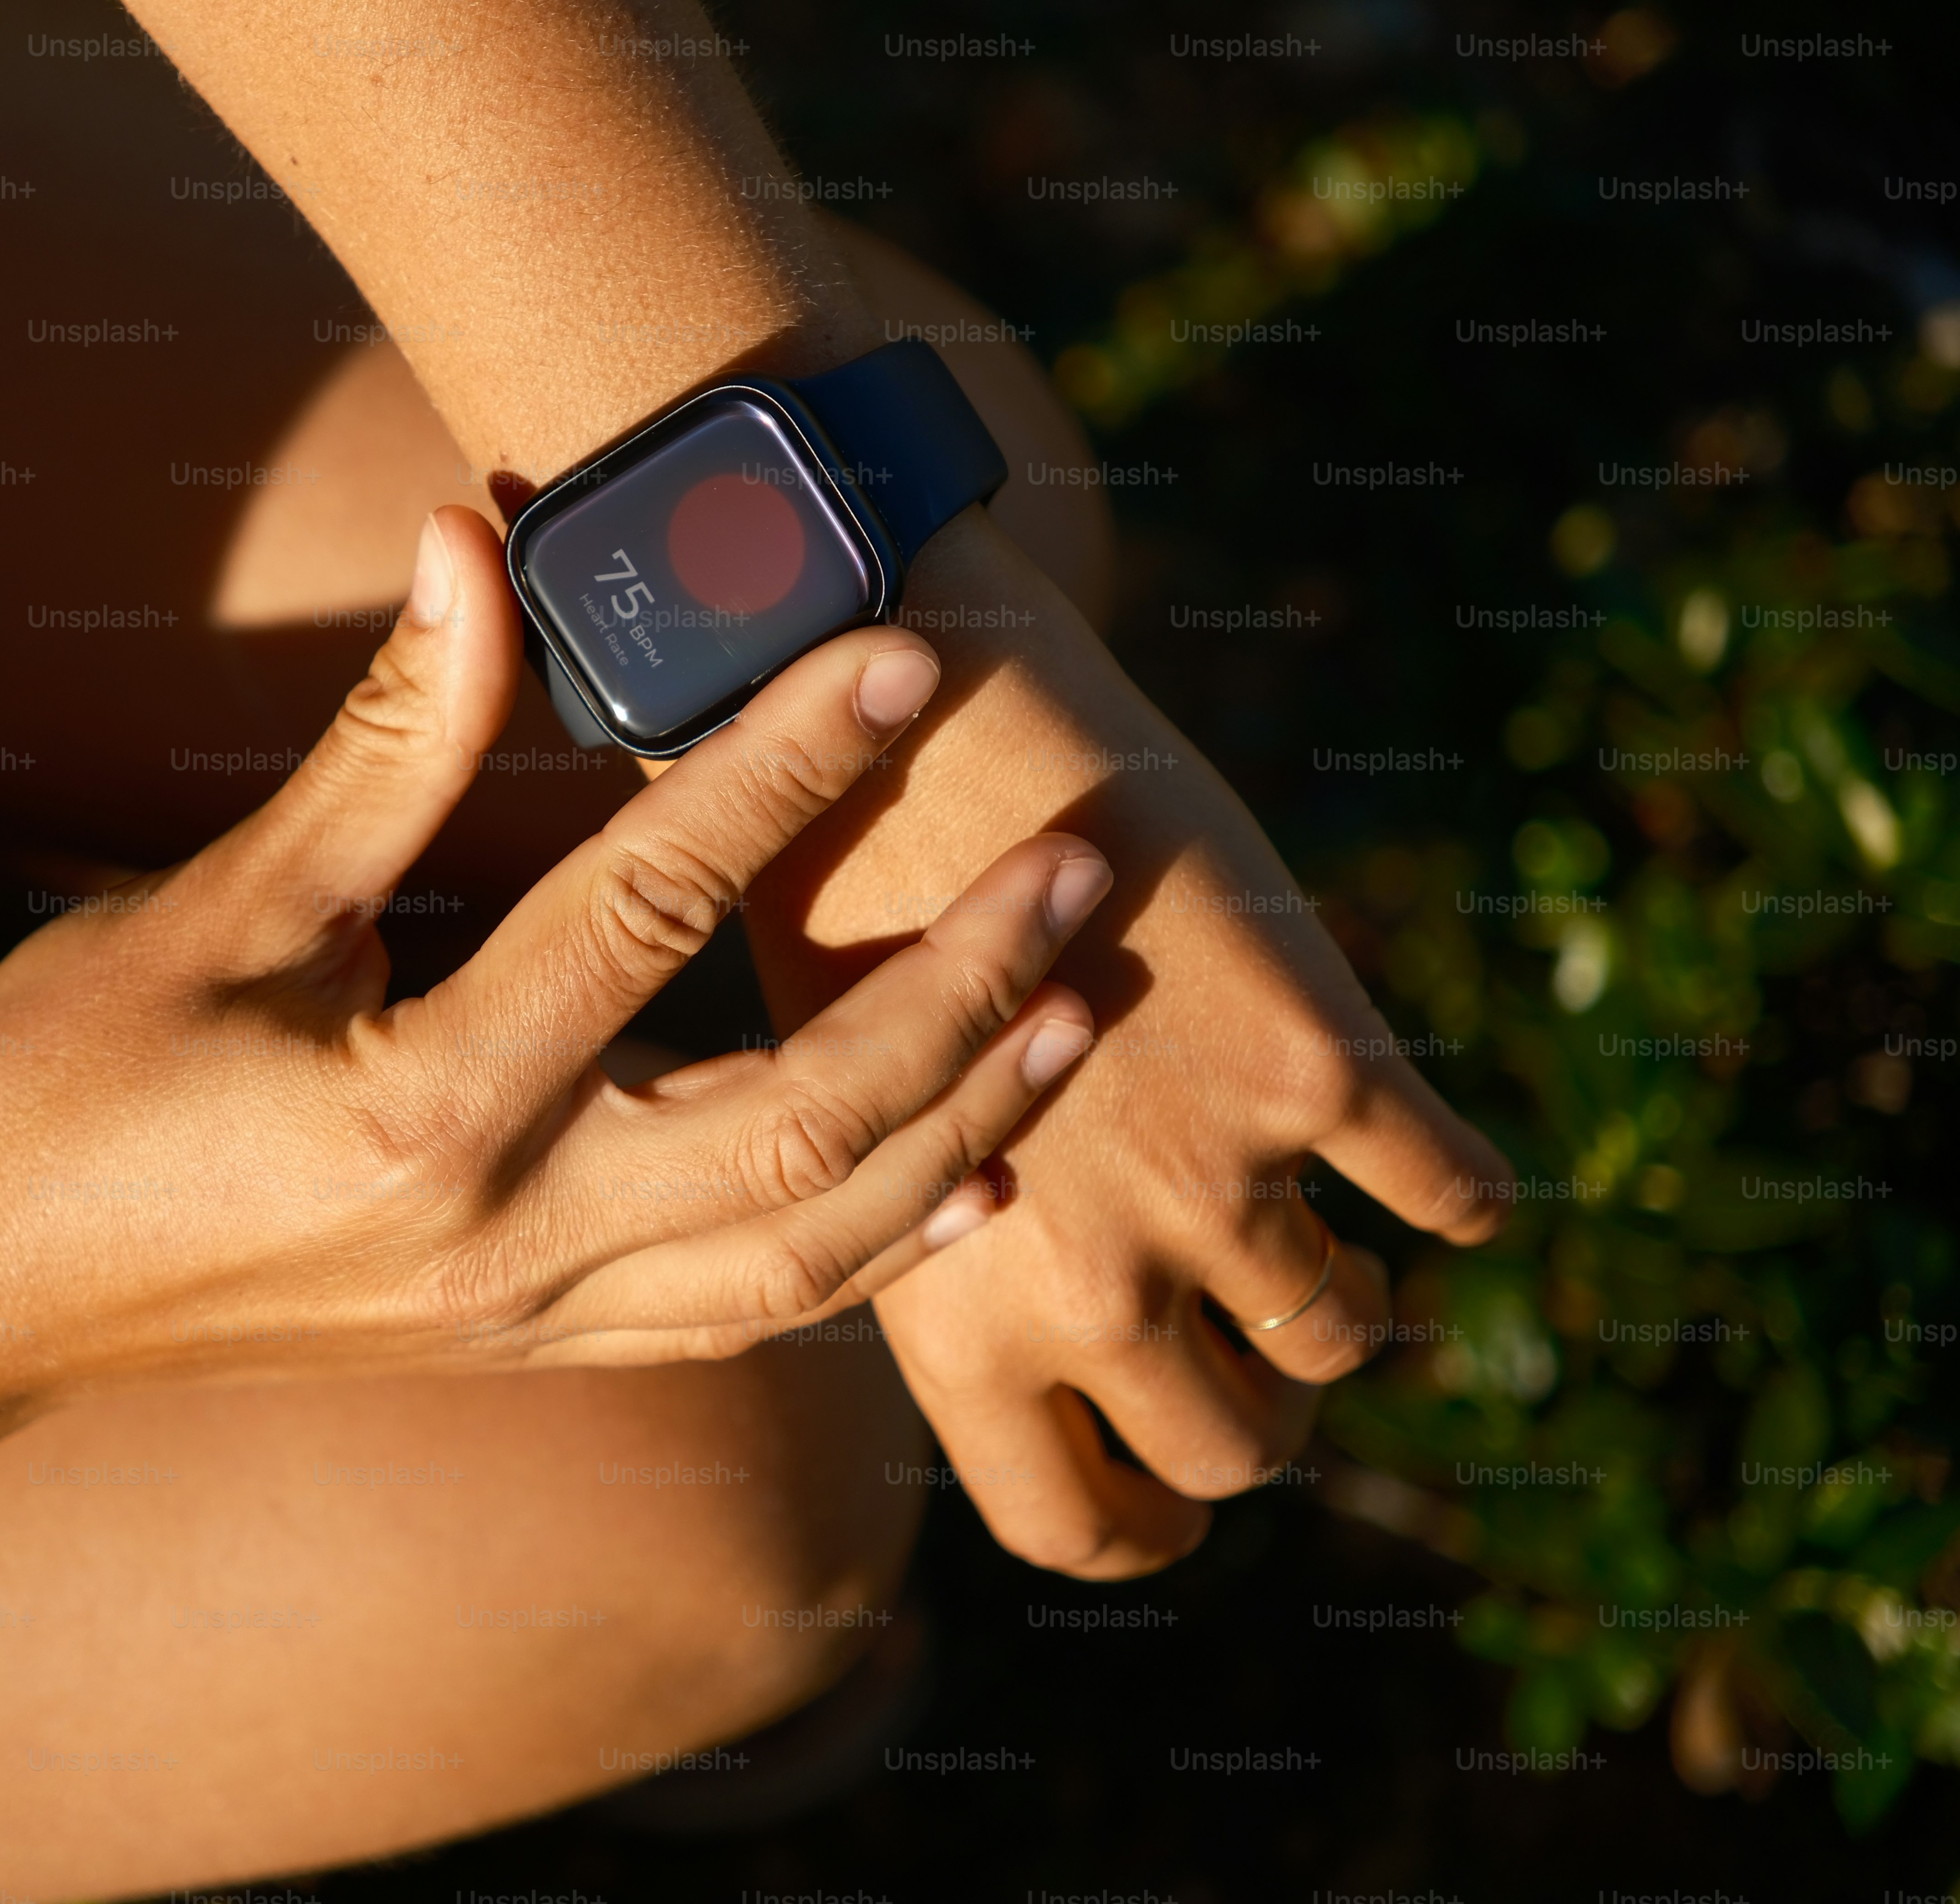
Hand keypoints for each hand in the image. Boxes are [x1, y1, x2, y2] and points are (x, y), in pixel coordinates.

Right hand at [0, 506, 1110, 1404]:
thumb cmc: (57, 1091)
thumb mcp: (219, 905)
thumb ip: (383, 738)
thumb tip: (476, 542)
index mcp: (423, 1111)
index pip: (654, 906)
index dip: (783, 764)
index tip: (894, 652)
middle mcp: (510, 1239)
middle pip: (804, 1118)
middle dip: (958, 988)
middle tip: (1080, 868)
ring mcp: (531, 1316)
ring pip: (811, 1249)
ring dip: (958, 1129)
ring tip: (1074, 1019)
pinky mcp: (528, 1344)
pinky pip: (748, 1321)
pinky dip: (875, 1257)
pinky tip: (967, 1189)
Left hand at [748, 509, 1514, 1577]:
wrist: (914, 741)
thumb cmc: (860, 931)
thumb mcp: (870, 1147)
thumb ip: (958, 1268)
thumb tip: (1064, 1354)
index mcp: (959, 1320)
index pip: (1075, 1526)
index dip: (1142, 1532)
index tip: (1173, 1502)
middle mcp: (1092, 1281)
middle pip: (1237, 1445)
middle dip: (1254, 1410)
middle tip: (1251, 1345)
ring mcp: (1215, 1176)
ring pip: (1344, 1334)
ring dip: (1343, 1303)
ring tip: (1315, 1233)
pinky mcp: (1316, 1065)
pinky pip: (1452, 1190)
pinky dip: (1460, 1191)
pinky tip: (1435, 1170)